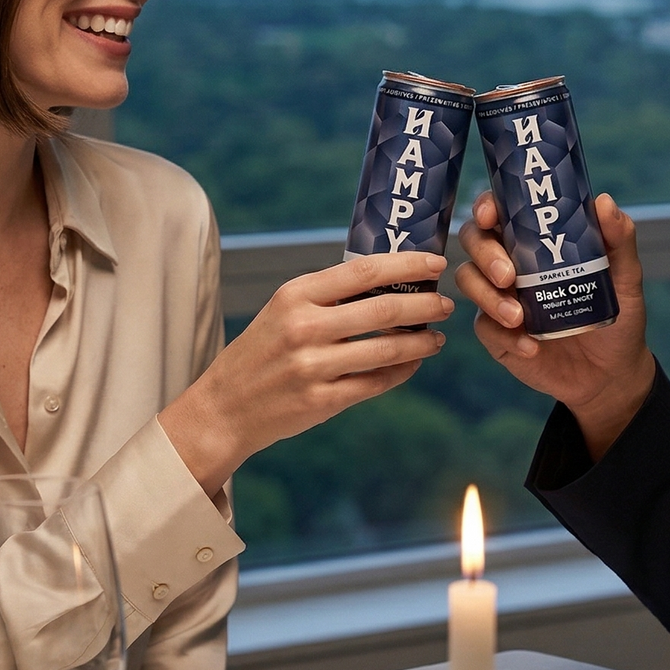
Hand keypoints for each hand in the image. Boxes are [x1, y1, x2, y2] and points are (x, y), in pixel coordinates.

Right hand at [160, 251, 450, 496]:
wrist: (224, 407)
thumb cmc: (261, 352)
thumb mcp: (283, 309)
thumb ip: (328, 295)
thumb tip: (390, 279)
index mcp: (295, 295)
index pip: (364, 271)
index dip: (408, 264)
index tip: (436, 262)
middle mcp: (304, 328)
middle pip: (383, 309)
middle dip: (425, 304)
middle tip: (445, 303)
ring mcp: (313, 367)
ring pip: (386, 349)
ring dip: (420, 342)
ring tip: (436, 337)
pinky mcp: (321, 401)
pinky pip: (376, 383)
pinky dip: (401, 372)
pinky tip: (413, 364)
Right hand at [454, 190, 655, 459]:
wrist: (611, 373)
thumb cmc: (617, 316)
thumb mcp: (625, 277)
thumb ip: (619, 240)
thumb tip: (604, 202)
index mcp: (536, 240)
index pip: (501, 211)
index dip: (486, 207)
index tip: (490, 216)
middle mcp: (512, 262)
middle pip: (474, 241)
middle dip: (485, 254)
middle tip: (508, 276)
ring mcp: (500, 298)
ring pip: (469, 281)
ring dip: (488, 297)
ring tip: (518, 318)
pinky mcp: (498, 333)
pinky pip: (484, 327)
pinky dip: (505, 336)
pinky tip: (531, 346)